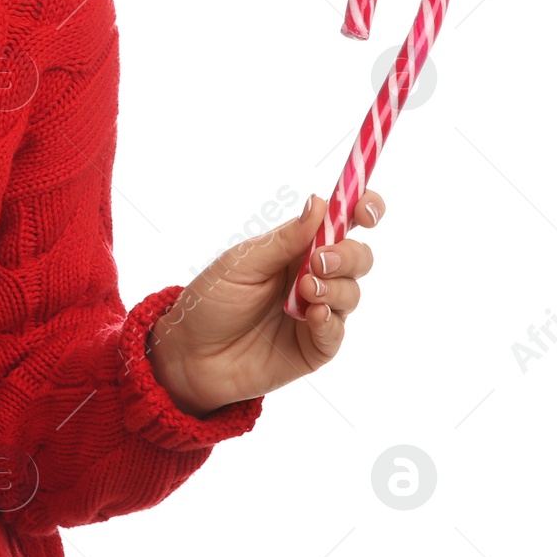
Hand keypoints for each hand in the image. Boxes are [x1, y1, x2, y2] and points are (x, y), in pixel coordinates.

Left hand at [146, 189, 383, 414]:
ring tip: (304, 290)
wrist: (192, 354)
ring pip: (351, 292)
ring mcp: (317, 311)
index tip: (363, 209)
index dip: (362, 209)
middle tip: (319, 262)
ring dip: (335, 288)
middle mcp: (312, 276)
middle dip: (348, 255)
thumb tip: (320, 203)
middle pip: (357, 257)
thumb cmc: (212, 300)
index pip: (340, 222)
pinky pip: (337, 331)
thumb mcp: (242, 263)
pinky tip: (313, 316)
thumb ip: (284, 240)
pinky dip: (329, 321)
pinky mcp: (316, 346)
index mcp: (295, 247)